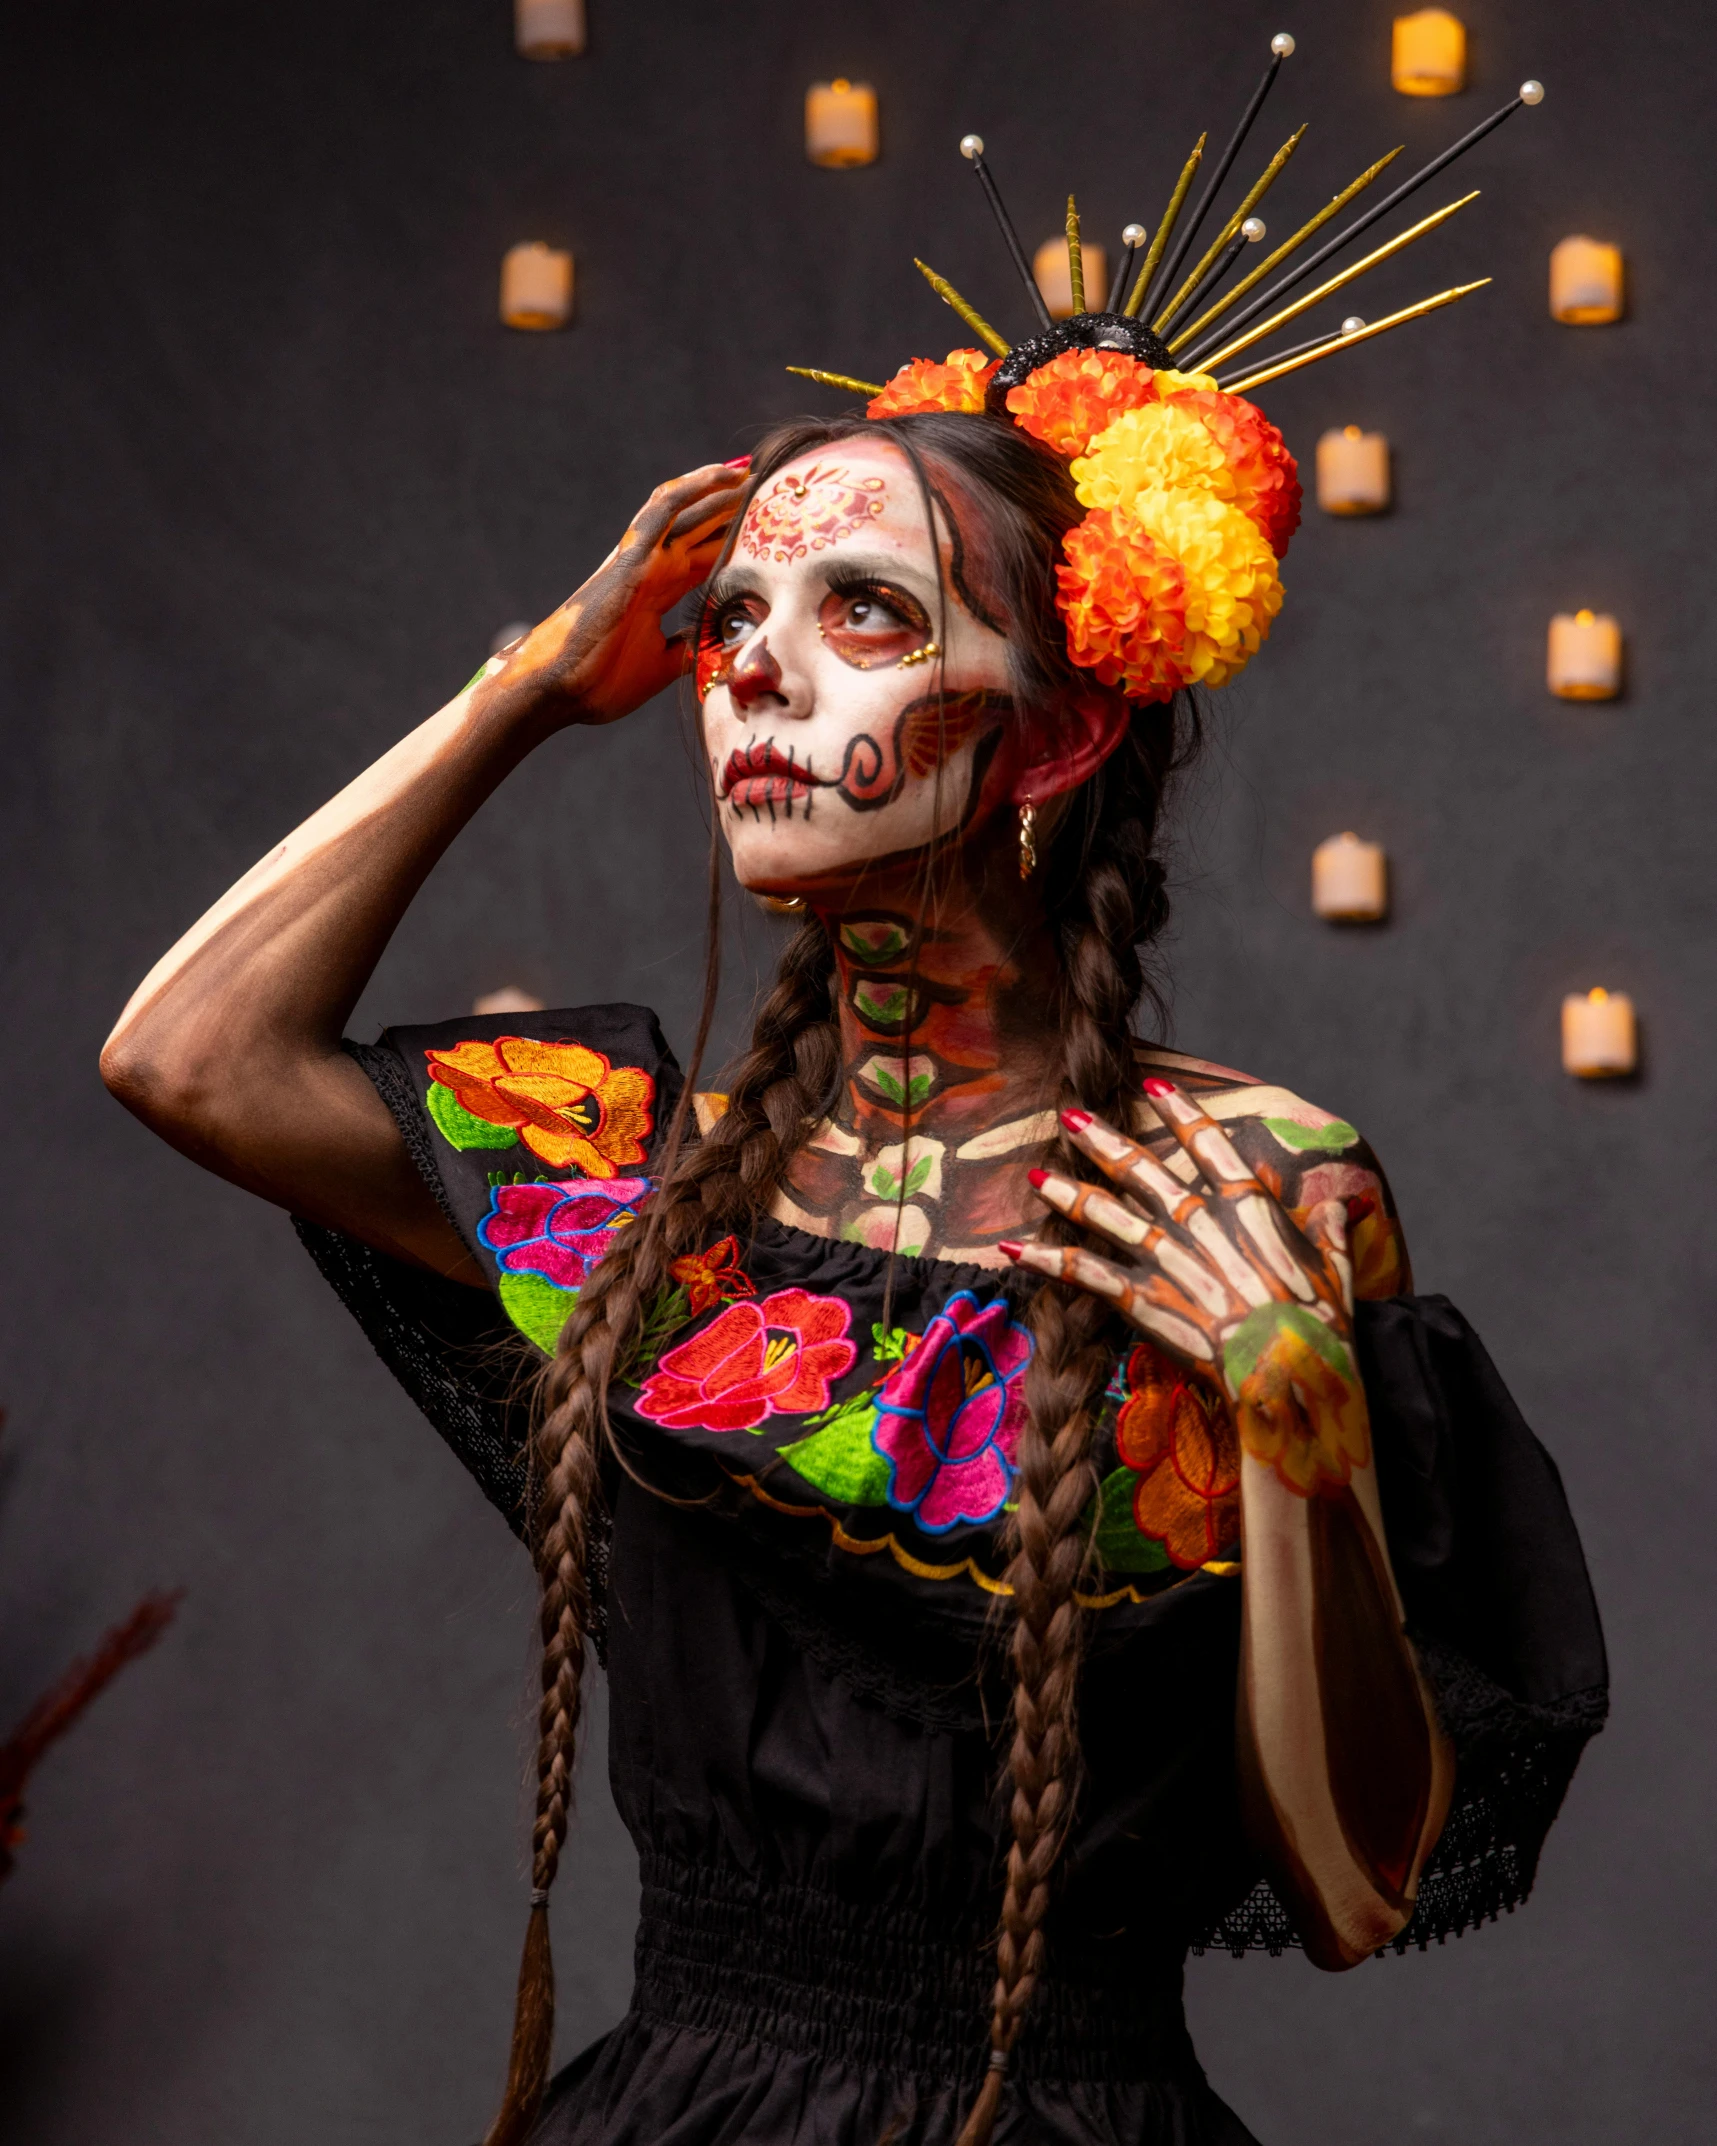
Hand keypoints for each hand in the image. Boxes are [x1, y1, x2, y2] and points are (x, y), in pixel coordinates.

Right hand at [494, 460, 749, 727]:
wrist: (557, 688)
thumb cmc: (598, 682)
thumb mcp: (660, 666)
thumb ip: (689, 648)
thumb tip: (723, 642)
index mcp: (659, 591)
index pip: (706, 554)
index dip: (737, 537)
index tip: (772, 526)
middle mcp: (652, 567)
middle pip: (702, 527)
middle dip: (736, 507)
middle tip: (777, 487)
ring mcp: (642, 559)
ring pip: (687, 509)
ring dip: (721, 488)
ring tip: (757, 470)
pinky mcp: (632, 557)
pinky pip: (664, 509)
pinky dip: (695, 487)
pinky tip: (726, 474)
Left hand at [1005, 1081, 1369, 1497]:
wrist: (1289, 1369)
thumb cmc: (1322, 1323)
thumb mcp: (1338, 1268)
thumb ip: (1333, 1230)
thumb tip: (1343, 1207)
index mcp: (1247, 1206)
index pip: (1208, 1143)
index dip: (1180, 1110)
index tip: (1151, 1084)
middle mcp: (1197, 1221)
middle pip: (1139, 1169)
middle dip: (1101, 1139)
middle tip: (1069, 1115)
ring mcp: (1164, 1258)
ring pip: (1102, 1212)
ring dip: (1066, 1191)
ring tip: (1036, 1174)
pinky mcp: (1140, 1298)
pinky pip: (1082, 1273)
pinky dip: (1046, 1258)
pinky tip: (1014, 1248)